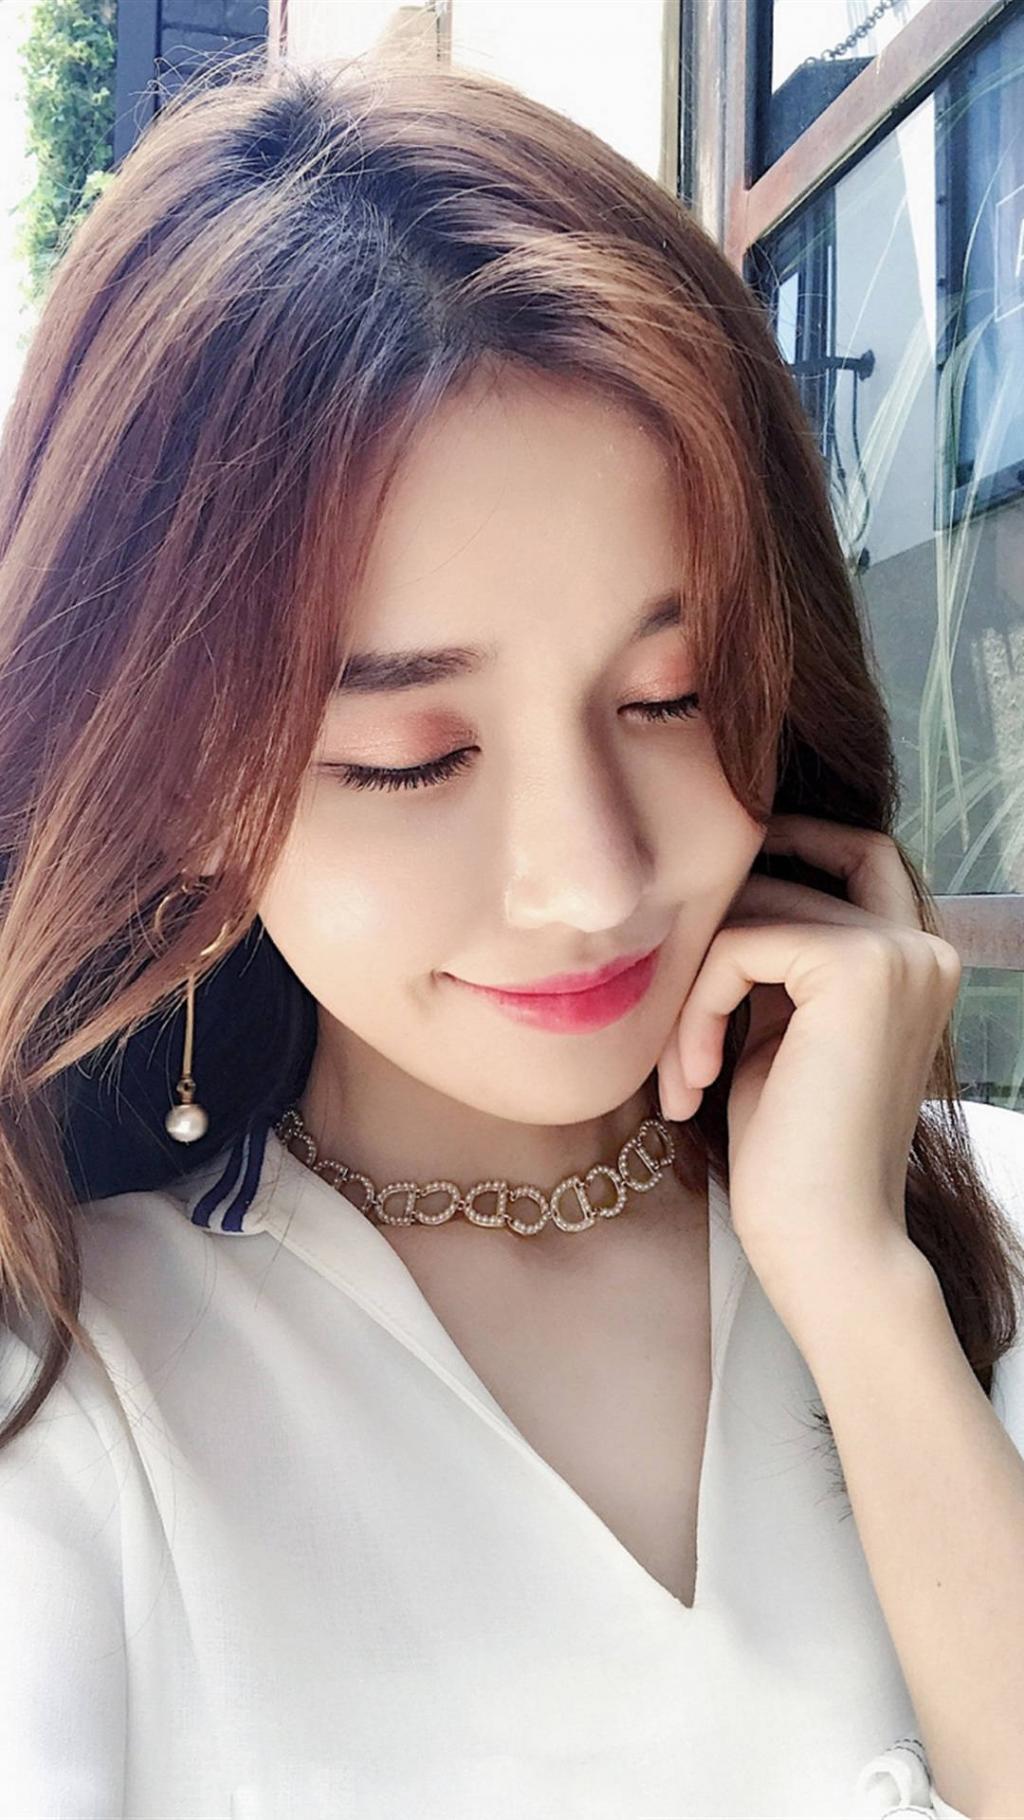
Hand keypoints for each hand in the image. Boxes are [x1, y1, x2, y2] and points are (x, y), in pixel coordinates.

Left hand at [655, 814, 961, 1340]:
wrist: (826, 1243)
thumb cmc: (793, 1157)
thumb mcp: (777, 1034)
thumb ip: (769, 961)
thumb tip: (711, 890)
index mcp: (915, 961)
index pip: (854, 854)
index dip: (786, 849)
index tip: (706, 897)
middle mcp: (922, 946)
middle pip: (792, 873)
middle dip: (714, 933)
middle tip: (672, 1021)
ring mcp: (898, 953)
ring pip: (755, 909)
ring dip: (693, 986)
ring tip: (682, 1072)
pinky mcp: (858, 969)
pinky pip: (742, 944)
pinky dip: (698, 1007)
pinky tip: (693, 1079)